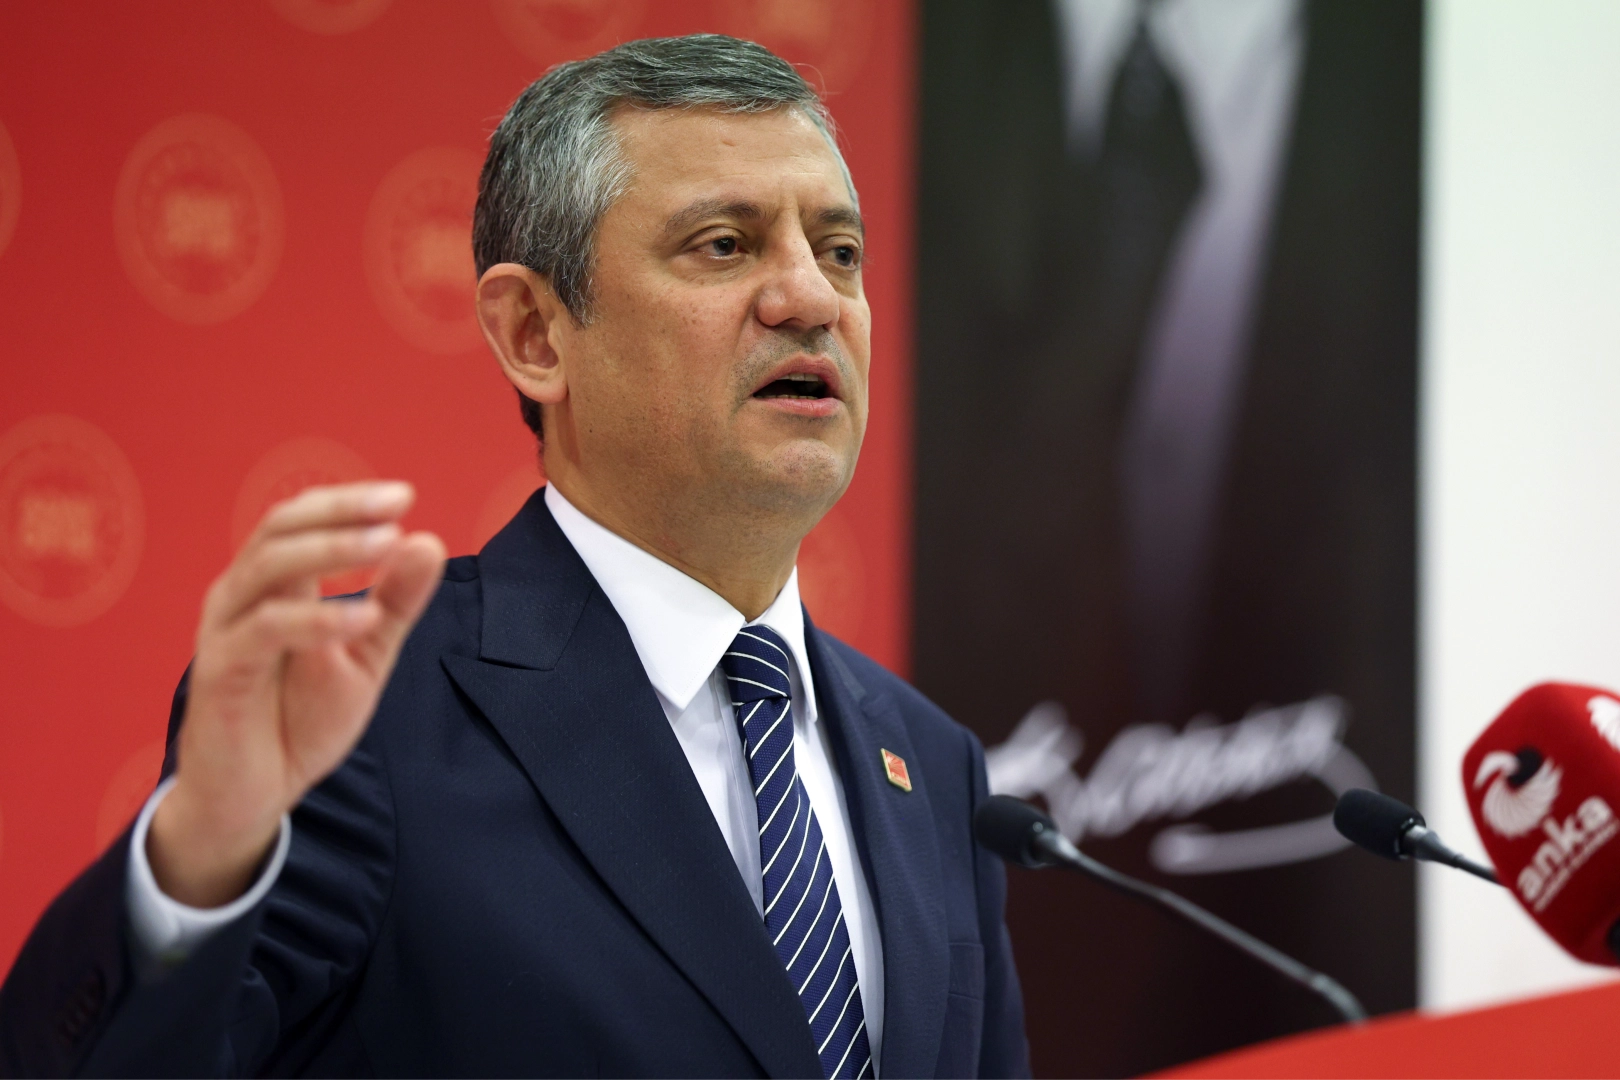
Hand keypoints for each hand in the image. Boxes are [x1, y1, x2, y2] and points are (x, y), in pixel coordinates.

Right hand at [147, 482, 445, 906]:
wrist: (255, 795)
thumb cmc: (299, 718)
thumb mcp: (366, 655)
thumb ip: (395, 602)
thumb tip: (428, 541)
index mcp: (274, 584)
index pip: (302, 519)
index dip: (348, 502)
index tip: (405, 495)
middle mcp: (242, 596)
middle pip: (279, 528)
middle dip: (339, 512)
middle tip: (396, 508)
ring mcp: (227, 631)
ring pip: (268, 567)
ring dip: (330, 550)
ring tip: (385, 545)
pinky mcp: (221, 672)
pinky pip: (265, 631)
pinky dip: (316, 619)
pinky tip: (363, 618)